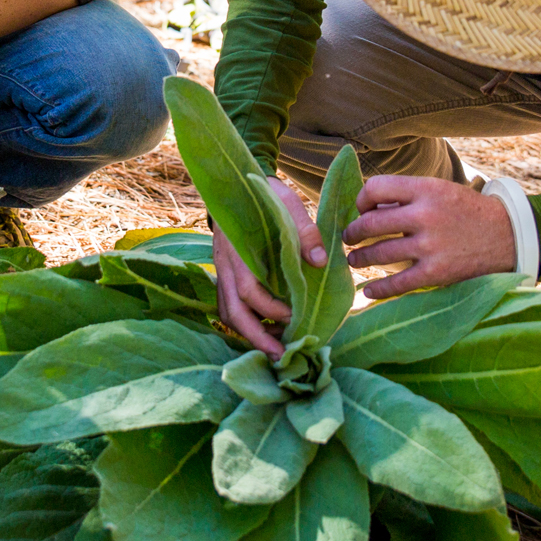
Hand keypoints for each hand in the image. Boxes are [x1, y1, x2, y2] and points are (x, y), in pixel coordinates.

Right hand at [214, 178, 326, 357]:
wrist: (237, 183)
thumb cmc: (265, 195)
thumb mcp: (286, 202)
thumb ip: (303, 229)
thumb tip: (319, 260)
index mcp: (239, 250)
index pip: (249, 290)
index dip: (271, 309)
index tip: (294, 316)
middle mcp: (225, 265)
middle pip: (232, 312)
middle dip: (256, 338)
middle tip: (280, 357)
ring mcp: (222, 271)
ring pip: (228, 313)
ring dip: (249, 335)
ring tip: (274, 350)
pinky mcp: (225, 275)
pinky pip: (228, 306)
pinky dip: (244, 323)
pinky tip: (264, 331)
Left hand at [341, 176, 513, 300]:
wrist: (507, 236)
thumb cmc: (467, 211)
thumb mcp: (440, 190)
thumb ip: (407, 196)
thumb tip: (367, 208)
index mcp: (426, 189)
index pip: (376, 188)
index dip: (361, 199)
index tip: (361, 210)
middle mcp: (426, 215)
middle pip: (371, 223)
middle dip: (353, 232)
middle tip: (348, 238)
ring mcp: (430, 246)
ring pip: (379, 253)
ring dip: (360, 258)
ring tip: (354, 260)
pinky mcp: (437, 273)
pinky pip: (398, 283)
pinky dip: (379, 289)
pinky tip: (370, 291)